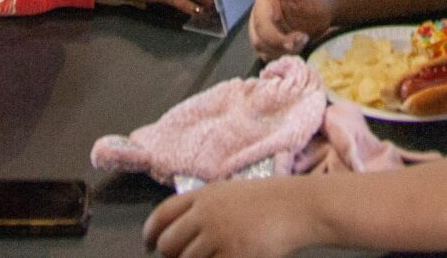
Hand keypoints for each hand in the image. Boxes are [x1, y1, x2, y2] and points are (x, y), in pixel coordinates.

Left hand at [146, 178, 314, 257]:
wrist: (298, 206)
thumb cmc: (268, 201)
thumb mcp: (229, 194)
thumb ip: (203, 208)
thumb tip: (178, 234)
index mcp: (203, 195)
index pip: (162, 214)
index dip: (149, 232)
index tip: (148, 245)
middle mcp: (206, 214)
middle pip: (168, 243)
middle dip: (170, 255)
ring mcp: (219, 236)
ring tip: (211, 256)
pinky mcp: (234, 255)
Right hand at [248, 0, 337, 59]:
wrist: (325, 6)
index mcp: (263, 2)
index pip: (261, 24)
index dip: (274, 37)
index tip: (291, 42)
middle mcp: (259, 17)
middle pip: (260, 41)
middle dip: (281, 45)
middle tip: (303, 39)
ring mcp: (264, 32)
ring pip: (265, 51)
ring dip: (284, 51)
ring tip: (304, 40)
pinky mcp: (272, 44)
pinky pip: (271, 56)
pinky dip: (284, 56)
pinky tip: (299, 47)